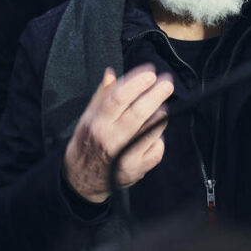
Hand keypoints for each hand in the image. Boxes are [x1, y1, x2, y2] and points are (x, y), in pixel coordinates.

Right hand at [63, 64, 172, 202]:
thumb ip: (102, 95)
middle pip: (139, 113)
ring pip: (152, 129)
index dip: (137, 83)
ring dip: (160, 114)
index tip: (150, 72)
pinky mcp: (138, 169)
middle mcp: (111, 140)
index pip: (118, 98)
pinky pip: (157, 148)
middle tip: (167, 83)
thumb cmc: (88, 142)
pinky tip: (152, 134)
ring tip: (160, 106)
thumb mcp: (88, 117)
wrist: (83, 178)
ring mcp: (125, 156)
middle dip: (156, 95)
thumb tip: (111, 72)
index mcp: (97, 123)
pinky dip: (158, 137)